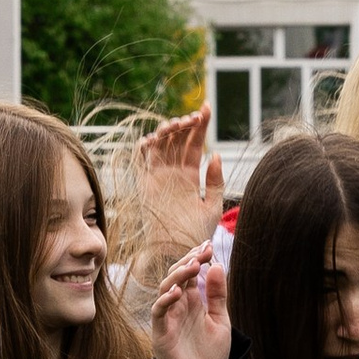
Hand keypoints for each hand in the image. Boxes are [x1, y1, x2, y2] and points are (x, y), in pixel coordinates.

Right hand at [133, 108, 224, 265]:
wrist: (175, 251)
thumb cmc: (195, 234)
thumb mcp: (212, 206)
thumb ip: (214, 181)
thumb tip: (215, 154)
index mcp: (191, 175)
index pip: (195, 142)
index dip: (201, 124)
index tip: (207, 107)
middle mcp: (174, 172)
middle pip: (177, 138)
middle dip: (185, 123)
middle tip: (193, 118)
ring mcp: (159, 175)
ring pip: (161, 143)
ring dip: (168, 130)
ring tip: (178, 125)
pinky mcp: (145, 182)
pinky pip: (143, 158)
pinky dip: (146, 145)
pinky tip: (155, 139)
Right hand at [148, 235, 232, 358]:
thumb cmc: (210, 356)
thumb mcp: (220, 321)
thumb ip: (218, 295)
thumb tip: (217, 266)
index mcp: (192, 302)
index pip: (190, 273)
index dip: (197, 258)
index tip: (209, 245)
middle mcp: (178, 306)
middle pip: (177, 275)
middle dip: (189, 261)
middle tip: (203, 250)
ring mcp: (168, 318)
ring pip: (166, 288)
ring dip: (178, 275)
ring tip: (193, 265)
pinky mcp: (161, 333)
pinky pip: (158, 312)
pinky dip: (165, 300)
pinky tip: (179, 292)